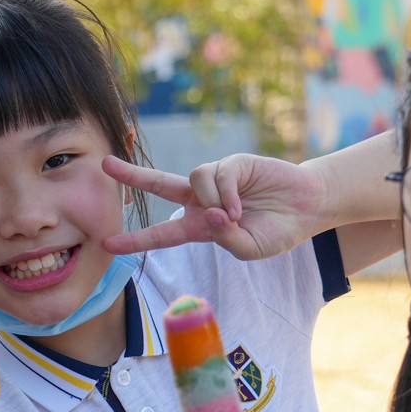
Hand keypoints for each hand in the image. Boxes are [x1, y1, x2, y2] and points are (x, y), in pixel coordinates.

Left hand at [103, 155, 330, 259]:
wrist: (306, 208)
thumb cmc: (276, 231)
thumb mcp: (250, 248)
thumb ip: (226, 239)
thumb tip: (209, 215)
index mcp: (199, 226)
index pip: (162, 234)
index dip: (136, 240)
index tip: (108, 245)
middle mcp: (201, 200)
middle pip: (159, 185)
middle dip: (132, 175)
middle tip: (104, 164)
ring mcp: (216, 180)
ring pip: (193, 180)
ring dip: (212, 201)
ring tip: (235, 216)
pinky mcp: (233, 163)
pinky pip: (217, 175)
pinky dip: (226, 192)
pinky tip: (240, 204)